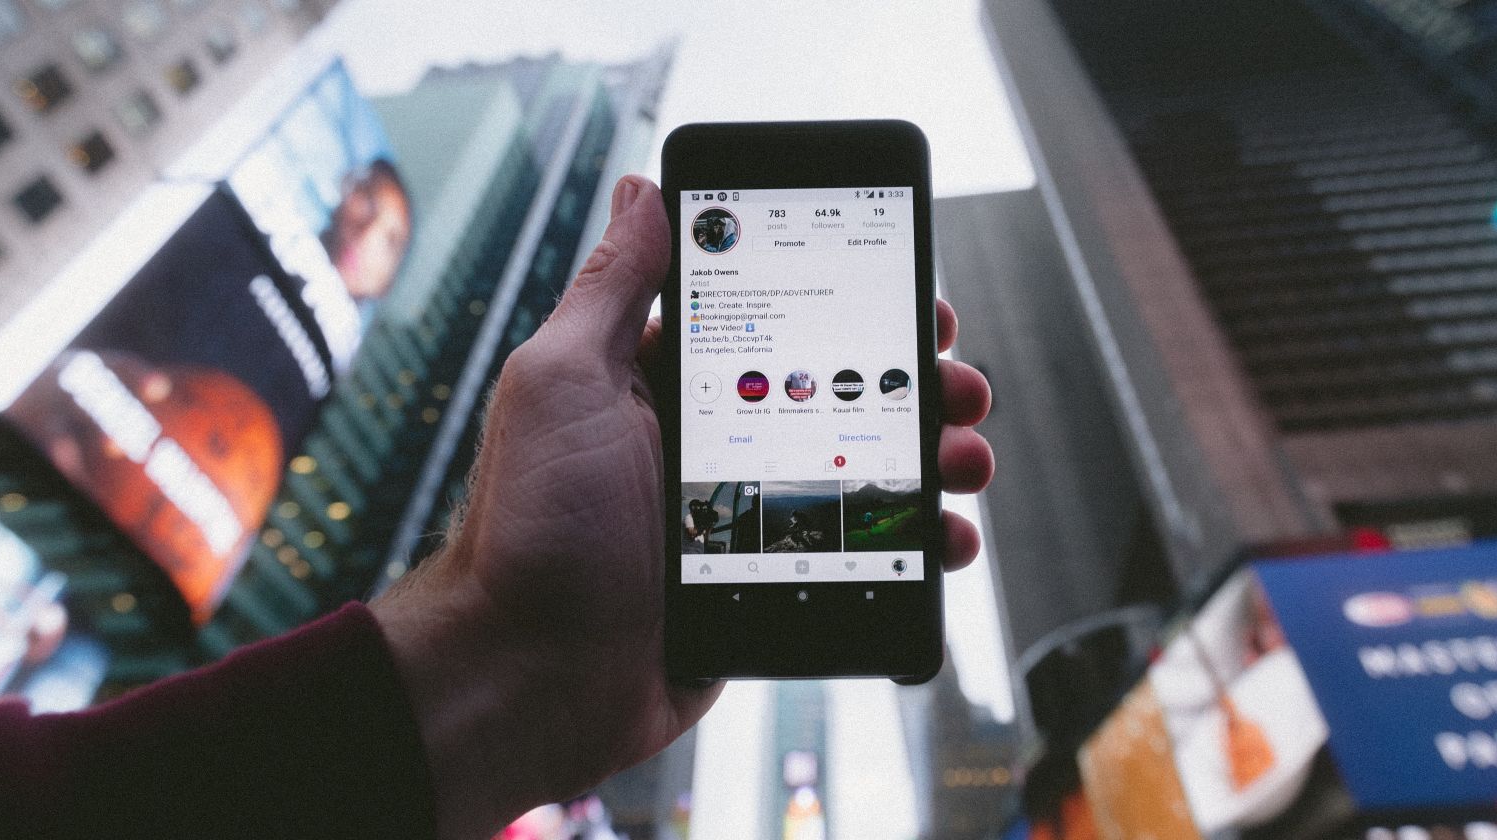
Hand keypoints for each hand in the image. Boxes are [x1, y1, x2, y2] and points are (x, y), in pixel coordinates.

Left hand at [370, 175, 993, 838]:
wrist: (529, 678)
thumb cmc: (531, 526)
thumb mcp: (563, 382)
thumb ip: (612, 288)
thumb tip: (643, 190)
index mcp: (669, 385)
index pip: (781, 324)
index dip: (854, 305)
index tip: (911, 293)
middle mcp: (716, 445)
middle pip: (842, 395)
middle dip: (914, 381)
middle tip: (958, 382)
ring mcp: (750, 518)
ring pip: (866, 474)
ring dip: (932, 457)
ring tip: (966, 458)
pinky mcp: (773, 584)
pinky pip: (862, 556)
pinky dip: (913, 546)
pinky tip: (946, 538)